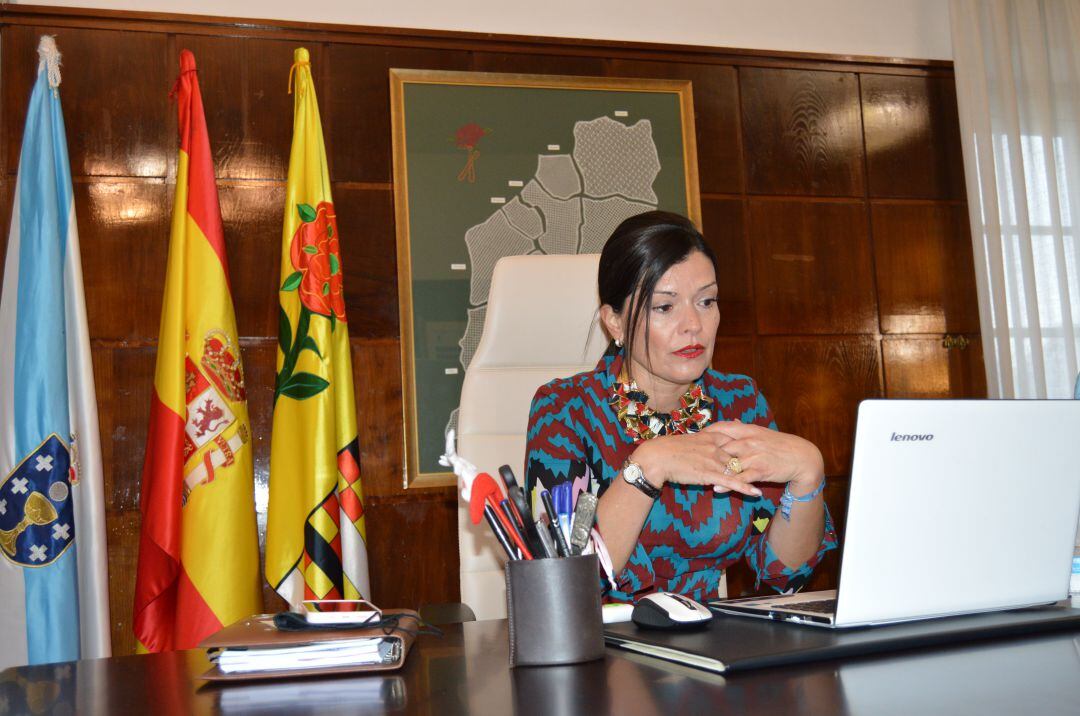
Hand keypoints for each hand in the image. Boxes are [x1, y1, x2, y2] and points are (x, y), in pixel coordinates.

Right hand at [630, 432, 763, 497]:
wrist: (657, 457)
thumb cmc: (669, 451)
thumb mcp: (689, 441)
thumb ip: (701, 442)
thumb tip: (706, 443)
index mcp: (710, 437)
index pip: (734, 440)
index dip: (748, 445)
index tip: (761, 447)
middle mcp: (715, 447)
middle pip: (740, 454)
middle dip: (757, 460)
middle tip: (773, 463)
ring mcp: (713, 460)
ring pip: (739, 469)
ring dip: (755, 475)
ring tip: (771, 479)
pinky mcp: (709, 474)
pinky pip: (731, 482)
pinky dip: (745, 488)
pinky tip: (756, 493)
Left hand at [703, 421, 823, 492]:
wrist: (801, 457)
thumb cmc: (779, 445)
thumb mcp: (761, 433)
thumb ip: (745, 429)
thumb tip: (734, 422)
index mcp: (747, 430)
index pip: (721, 428)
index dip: (705, 433)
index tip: (692, 438)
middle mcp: (748, 441)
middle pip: (720, 445)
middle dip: (703, 452)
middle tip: (687, 458)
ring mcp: (754, 456)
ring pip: (728, 463)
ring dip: (712, 470)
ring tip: (696, 475)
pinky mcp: (761, 471)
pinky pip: (741, 478)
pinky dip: (728, 484)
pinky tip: (717, 488)